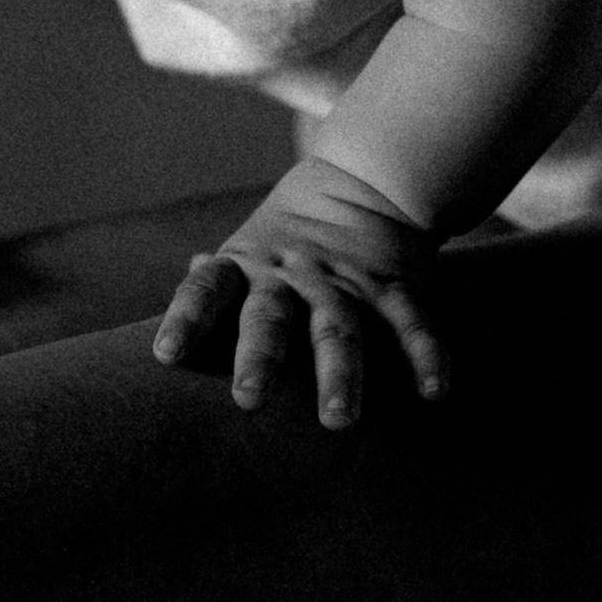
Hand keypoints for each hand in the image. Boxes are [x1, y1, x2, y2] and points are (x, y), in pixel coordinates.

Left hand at [150, 157, 445, 427]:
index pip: (207, 290)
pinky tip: (434, 392)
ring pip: (339, 327)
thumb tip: (170, 329)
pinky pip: (409, 319)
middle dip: (260, 358)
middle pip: (270, 316)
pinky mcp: (392, 283)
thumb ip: (214, 288)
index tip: (167, 355)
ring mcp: (342, 279)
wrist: (364, 180)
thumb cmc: (289, 238)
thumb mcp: (245, 252)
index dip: (186, 319)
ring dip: (340, 373)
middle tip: (248, 401)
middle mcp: (288, 274)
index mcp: (245, 266)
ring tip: (338, 421)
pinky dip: (425, 353)